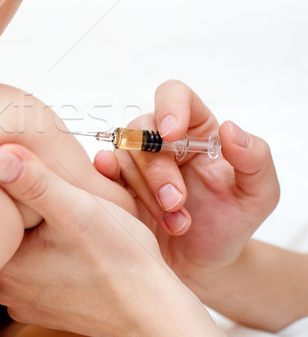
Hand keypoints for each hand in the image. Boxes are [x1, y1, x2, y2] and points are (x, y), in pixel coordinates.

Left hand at [0, 143, 222, 335]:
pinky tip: (70, 245)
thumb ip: (35, 181)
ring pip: (21, 249)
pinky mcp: (45, 303)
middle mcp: (8, 288)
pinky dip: (48, 252)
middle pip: (4, 232)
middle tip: (56, 199)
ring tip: (65, 220)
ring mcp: (25, 298)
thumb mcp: (76, 209)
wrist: (154, 310)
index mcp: (5, 266)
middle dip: (24, 210)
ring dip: (37, 231)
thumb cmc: (122, 264)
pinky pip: (35, 267)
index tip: (34, 180)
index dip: (10, 189)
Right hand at [96, 80, 279, 290]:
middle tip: (177, 204)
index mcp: (197, 131)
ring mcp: (136, 163)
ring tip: (173, 224)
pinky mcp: (116, 184)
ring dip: (146, 193)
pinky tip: (121, 200)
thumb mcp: (259, 195)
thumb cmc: (229, 224)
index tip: (172, 133)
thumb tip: (230, 129)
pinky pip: (102, 172)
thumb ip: (256, 159)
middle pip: (144, 131)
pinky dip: (107, 182)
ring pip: (124, 156)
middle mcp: (162, 141)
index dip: (170, 107)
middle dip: (159, 171)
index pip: (176, 96)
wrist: (202, 265)